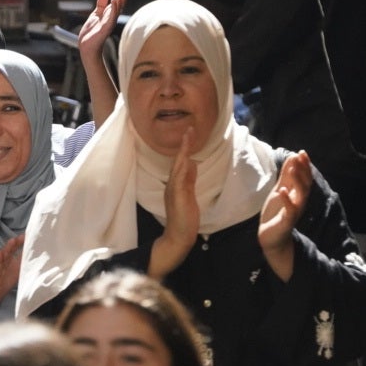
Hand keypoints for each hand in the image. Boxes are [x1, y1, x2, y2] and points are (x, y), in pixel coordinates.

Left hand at [77, 0, 126, 62]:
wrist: (87, 47)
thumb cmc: (92, 33)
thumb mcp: (95, 15)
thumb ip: (101, 5)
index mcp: (111, 12)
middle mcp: (113, 16)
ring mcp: (110, 22)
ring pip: (118, 6)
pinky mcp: (105, 28)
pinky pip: (111, 17)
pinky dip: (113, 8)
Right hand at [148, 130, 198, 276]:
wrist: (179, 236)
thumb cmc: (185, 218)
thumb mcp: (189, 196)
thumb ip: (189, 180)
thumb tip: (193, 164)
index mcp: (176, 184)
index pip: (181, 163)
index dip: (185, 149)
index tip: (190, 135)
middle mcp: (173, 185)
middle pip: (178, 161)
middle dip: (184, 146)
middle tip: (189, 130)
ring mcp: (174, 190)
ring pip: (178, 167)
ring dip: (183, 153)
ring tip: (187, 138)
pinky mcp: (177, 197)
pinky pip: (179, 180)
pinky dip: (181, 168)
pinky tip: (185, 159)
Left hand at [258, 151, 312, 279]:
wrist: (271, 236)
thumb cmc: (277, 212)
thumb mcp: (280, 190)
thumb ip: (286, 176)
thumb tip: (292, 157)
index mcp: (297, 194)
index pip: (304, 177)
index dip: (304, 165)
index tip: (302, 152)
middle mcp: (299, 202)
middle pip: (305, 183)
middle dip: (303, 170)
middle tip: (300, 156)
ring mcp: (294, 211)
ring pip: (300, 195)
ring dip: (296, 181)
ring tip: (293, 168)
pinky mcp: (287, 221)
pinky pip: (290, 210)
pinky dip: (287, 200)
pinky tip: (282, 190)